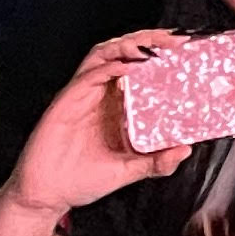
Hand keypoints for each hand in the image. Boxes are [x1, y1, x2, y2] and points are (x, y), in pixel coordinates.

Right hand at [6, 32, 196, 207]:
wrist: (47, 195)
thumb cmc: (82, 179)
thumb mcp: (128, 170)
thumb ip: (156, 162)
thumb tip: (185, 150)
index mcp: (116, 104)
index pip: (140, 66)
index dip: (162, 53)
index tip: (187, 49)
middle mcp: (101, 93)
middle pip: (125, 52)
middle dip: (150, 39)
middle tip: (177, 40)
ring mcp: (83, 94)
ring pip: (104, 53)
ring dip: (129, 44)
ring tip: (154, 45)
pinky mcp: (67, 101)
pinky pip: (88, 75)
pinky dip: (109, 66)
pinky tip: (128, 67)